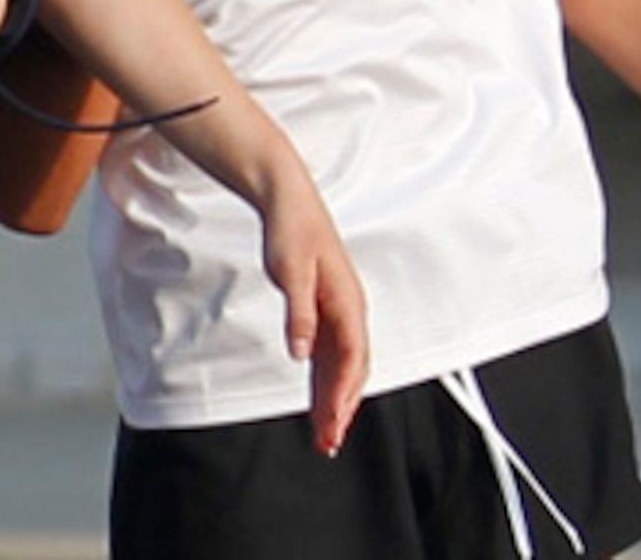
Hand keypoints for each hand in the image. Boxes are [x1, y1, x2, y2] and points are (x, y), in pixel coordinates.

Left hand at [257, 166, 367, 455]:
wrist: (287, 199)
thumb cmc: (293, 228)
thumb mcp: (291, 271)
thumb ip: (299, 314)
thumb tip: (301, 352)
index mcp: (348, 301)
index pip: (353, 358)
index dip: (344, 394)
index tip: (333, 422)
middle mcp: (349, 308)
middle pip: (353, 369)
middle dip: (343, 407)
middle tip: (329, 441)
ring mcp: (338, 308)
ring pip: (342, 364)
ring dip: (335, 397)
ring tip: (325, 431)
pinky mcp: (323, 306)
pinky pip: (329, 351)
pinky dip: (325, 378)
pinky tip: (317, 396)